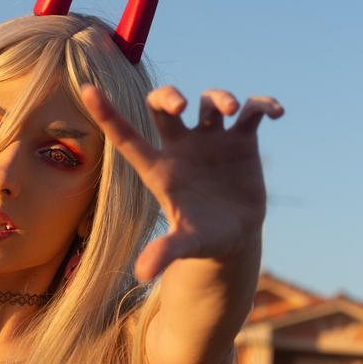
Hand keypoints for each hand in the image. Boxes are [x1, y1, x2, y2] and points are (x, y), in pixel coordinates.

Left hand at [81, 83, 283, 280]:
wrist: (234, 238)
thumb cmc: (202, 241)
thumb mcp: (185, 245)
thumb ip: (165, 252)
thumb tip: (142, 274)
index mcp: (161, 169)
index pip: (127, 137)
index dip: (107, 114)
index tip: (86, 89)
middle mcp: (182, 148)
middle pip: (164, 106)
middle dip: (168, 95)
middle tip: (181, 105)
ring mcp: (212, 141)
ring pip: (209, 101)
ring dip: (221, 97)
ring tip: (234, 111)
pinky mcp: (241, 141)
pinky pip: (252, 111)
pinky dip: (263, 105)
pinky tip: (276, 113)